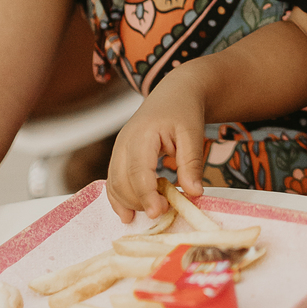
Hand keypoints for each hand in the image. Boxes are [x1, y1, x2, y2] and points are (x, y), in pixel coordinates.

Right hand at [106, 73, 208, 221]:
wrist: (174, 93)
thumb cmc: (184, 111)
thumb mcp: (194, 134)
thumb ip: (191, 163)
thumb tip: (194, 193)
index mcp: (143, 134)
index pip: (138, 171)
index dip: (146, 195)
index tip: (159, 213)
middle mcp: (124, 142)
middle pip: (121, 181)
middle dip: (139, 202)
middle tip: (164, 211)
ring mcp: (119, 148)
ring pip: (113, 183)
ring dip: (128, 203)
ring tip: (151, 214)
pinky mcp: (119, 155)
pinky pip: (112, 181)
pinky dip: (119, 199)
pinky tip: (130, 213)